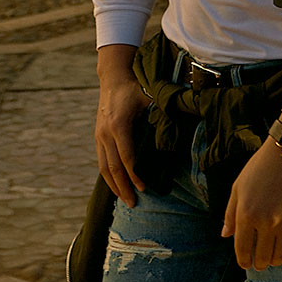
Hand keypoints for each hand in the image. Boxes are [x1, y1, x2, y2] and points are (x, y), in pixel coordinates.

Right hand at [95, 46, 148, 206]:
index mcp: (119, 125)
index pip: (126, 156)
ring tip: (125, 200)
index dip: (134, 175)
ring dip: (114, 186)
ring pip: (104, 167)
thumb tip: (183, 126)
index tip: (144, 188)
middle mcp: (105, 133)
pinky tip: (117, 186)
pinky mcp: (98, 137)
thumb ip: (162, 113)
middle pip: (113, 167)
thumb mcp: (150, 98)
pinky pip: (102, 161)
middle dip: (123, 187)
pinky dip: (108, 176)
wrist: (113, 77)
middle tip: (134, 204)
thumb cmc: (135, 88)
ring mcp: (99, 136)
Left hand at [222, 138, 281, 270]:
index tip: (245, 262)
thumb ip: (231, 214)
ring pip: (281, 256)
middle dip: (258, 264)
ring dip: (274, 262)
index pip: (243, 250)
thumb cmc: (260, 168)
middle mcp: (267, 221)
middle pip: (263, 257)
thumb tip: (225, 235)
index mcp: (247, 214)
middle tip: (258, 263)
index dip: (243, 260)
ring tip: (272, 259)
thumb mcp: (238, 188)